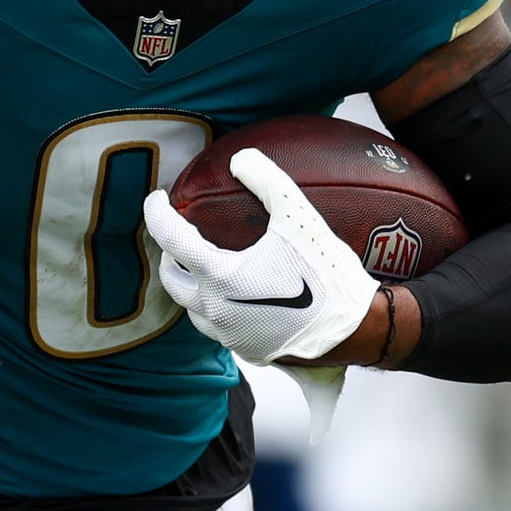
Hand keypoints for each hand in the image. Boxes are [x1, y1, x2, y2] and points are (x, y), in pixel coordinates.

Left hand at [140, 148, 378, 365]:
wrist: (354, 330)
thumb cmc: (327, 273)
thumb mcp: (300, 217)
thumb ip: (268, 181)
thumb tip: (241, 159)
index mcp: (219, 277)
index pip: (170, 239)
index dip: (155, 213)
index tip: (157, 198)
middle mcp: (216, 310)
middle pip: (172, 281)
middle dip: (170, 256)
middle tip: (181, 236)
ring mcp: (230, 335)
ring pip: (193, 309)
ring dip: (193, 285)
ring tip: (208, 264)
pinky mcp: (248, 351)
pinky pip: (220, 326)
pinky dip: (218, 306)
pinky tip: (239, 293)